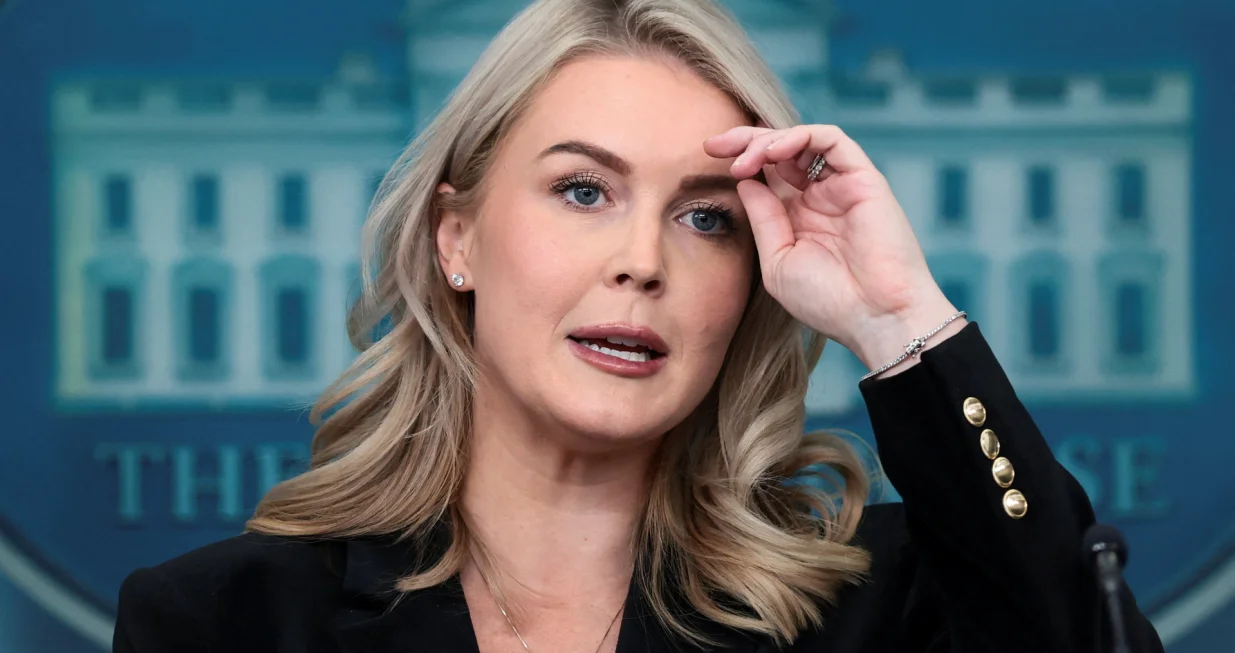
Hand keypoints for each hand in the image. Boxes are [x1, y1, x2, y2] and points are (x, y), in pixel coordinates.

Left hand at [703, 124, 964, 372]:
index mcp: (797, 217)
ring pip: (803, 140)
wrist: (875, 317)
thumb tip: (744, 180)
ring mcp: (842, 186)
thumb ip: (762, 218)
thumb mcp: (777, 260)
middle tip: (715, 146)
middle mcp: (819, 197)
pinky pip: (832, 140)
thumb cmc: (829, 301)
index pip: (765, 173)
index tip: (706, 156)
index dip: (738, 159)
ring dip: (769, 140)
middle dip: (745, 141)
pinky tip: (774, 152)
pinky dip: (801, 136)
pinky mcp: (864, 178)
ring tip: (746, 159)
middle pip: (780, 151)